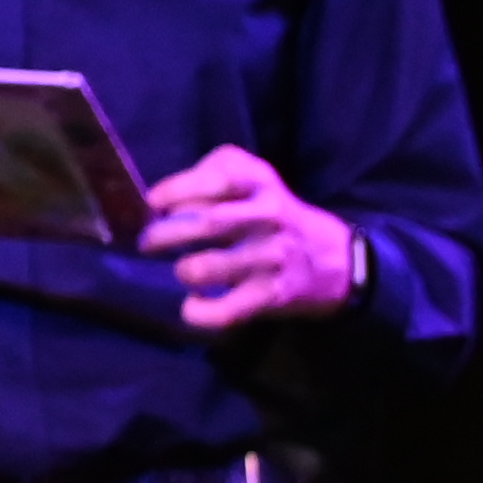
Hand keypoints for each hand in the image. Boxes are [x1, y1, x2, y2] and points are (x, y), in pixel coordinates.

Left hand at [150, 145, 363, 330]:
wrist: (333, 259)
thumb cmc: (275, 214)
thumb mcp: (256, 177)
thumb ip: (214, 170)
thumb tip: (166, 195)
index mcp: (260, 183)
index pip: (217, 179)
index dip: (176, 190)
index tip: (154, 204)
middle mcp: (268, 217)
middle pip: (207, 223)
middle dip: (164, 233)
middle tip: (150, 242)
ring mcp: (270, 258)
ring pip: (207, 267)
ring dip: (183, 270)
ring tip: (183, 269)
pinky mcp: (271, 295)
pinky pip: (225, 310)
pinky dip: (198, 312)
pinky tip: (194, 304)